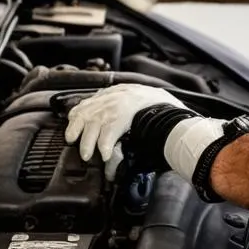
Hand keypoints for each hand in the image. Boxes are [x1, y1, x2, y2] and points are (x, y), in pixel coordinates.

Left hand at [64, 83, 222, 183]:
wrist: (175, 111)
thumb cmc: (164, 111)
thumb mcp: (142, 105)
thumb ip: (128, 114)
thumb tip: (118, 131)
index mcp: (119, 93)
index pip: (88, 102)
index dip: (77, 117)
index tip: (73, 129)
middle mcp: (115, 97)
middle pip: (85, 113)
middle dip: (77, 131)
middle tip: (75, 144)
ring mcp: (117, 105)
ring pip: (92, 125)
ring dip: (88, 144)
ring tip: (88, 156)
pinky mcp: (121, 117)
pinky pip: (106, 135)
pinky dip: (103, 147)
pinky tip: (104, 155)